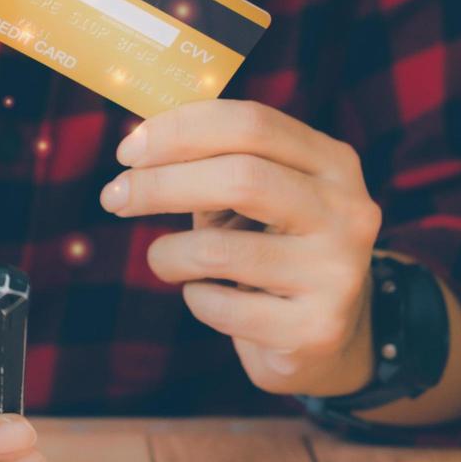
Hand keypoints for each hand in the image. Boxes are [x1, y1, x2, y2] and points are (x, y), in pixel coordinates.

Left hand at [100, 100, 382, 397]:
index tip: (126, 150)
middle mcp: (347, 212)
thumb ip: (209, 162)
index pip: (252, 124)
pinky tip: (207, 295)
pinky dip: (194, 297)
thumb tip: (136, 139)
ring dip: (168, 253)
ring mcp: (337, 272)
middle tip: (113, 197)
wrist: (323, 337)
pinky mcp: (315, 329)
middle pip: (241, 177)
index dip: (181, 130)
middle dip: (160, 184)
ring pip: (219, 249)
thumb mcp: (253, 197)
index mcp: (332, 163)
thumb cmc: (269, 247)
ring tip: (163, 259)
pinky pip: (220, 306)